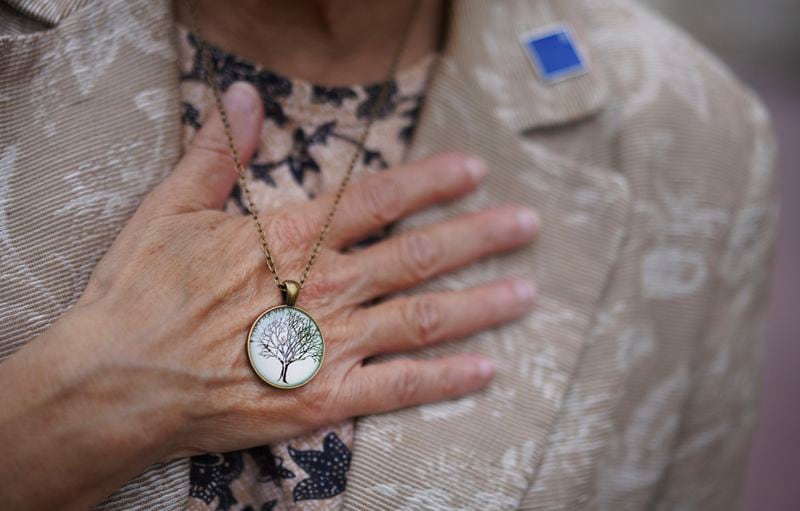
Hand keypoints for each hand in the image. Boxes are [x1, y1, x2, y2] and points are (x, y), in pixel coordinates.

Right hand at [0, 83, 537, 507]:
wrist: (117, 381)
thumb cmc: (141, 294)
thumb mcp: (171, 209)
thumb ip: (217, 154)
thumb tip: (241, 97)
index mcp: (291, 238)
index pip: (380, 201)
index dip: (432, 182)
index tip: (474, 170)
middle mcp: (324, 288)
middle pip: (419, 256)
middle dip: (479, 237)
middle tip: (527, 225)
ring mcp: (328, 346)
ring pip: (423, 318)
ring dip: (480, 303)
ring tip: (526, 291)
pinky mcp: (322, 400)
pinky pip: (398, 388)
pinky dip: (445, 378)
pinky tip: (485, 368)